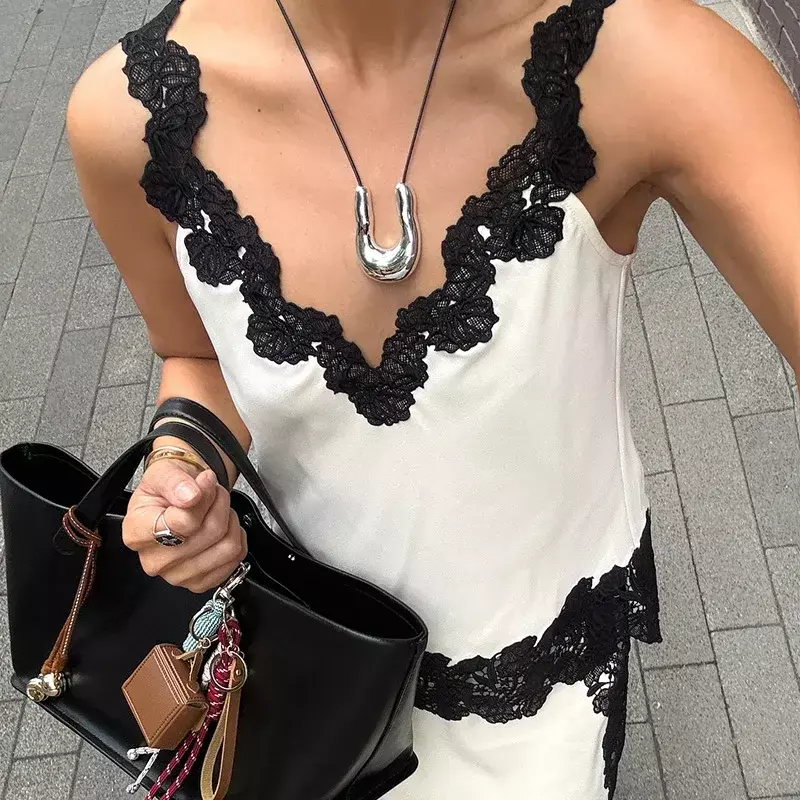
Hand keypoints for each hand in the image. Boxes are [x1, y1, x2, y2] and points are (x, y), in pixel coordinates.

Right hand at [122, 458, 247, 592]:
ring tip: (216, 508)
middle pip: (209, 533)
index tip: (204, 482)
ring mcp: (177, 575)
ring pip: (227, 547)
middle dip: (218, 504)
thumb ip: (175, 481)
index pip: (182, 523)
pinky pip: (235, 558)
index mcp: (137, 532)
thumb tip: (189, 495)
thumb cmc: (168, 488)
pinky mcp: (200, 583)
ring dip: (230, 520)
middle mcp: (154, 560)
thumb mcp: (163, 472)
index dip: (202, 498)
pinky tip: (222, 527)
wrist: (179, 497)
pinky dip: (235, 536)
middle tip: (211, 492)